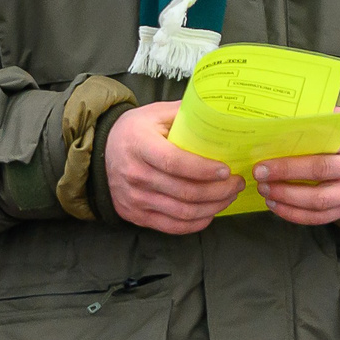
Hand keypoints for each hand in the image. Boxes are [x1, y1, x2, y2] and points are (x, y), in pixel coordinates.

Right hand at [105, 101, 242, 232]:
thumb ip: (186, 114)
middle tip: (237, 182)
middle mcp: (134, 174)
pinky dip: (196, 223)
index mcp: (139, 144)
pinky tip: (211, 212)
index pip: (174, 162)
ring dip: (213, 207)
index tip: (226, 170)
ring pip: (182, 212)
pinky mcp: (135, 215)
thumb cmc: (136, 130)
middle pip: (184, 192)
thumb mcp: (156, 113)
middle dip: (218, 190)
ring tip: (229, 196)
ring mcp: (134, 199)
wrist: (102, 151)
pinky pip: (171, 226)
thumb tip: (222, 112)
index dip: (203, 169)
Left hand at [253, 111, 339, 226]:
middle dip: (286, 175)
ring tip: (265, 191)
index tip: (266, 160)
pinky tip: (277, 206)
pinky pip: (322, 218)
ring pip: (320, 201)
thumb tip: (277, 126)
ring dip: (288, 198)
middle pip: (321, 173)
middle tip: (260, 175)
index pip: (326, 147)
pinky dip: (296, 215)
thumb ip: (316, 120)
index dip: (294, 156)